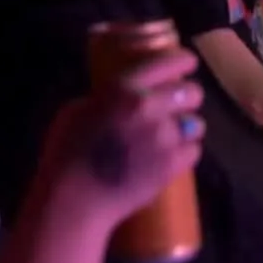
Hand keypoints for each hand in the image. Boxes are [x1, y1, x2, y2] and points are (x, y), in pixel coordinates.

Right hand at [43, 48, 204, 226]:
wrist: (74, 201)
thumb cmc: (66, 155)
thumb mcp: (77, 112)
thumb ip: (105, 99)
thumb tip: (123, 98)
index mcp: (122, 88)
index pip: (166, 63)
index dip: (184, 61)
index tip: (189, 64)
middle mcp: (149, 106)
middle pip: (192, 92)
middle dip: (189, 98)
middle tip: (180, 106)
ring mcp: (164, 136)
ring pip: (196, 124)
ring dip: (187, 130)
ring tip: (171, 139)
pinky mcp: (172, 164)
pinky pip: (194, 151)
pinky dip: (184, 154)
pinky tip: (170, 159)